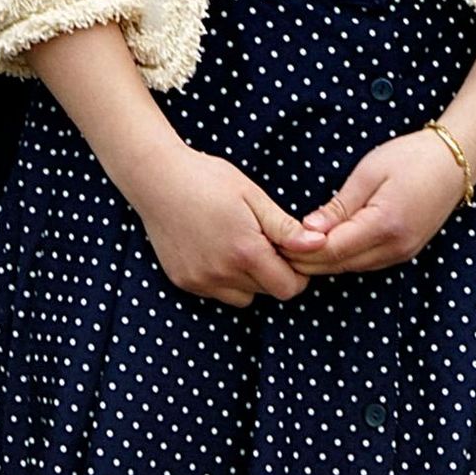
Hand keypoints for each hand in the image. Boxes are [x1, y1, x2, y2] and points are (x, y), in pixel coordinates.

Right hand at [119, 141, 312, 306]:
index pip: (288, 288)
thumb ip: (286, 228)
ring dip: (249, 279)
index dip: (297, 272)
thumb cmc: (208, 179)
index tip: (290, 250)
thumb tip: (319, 245)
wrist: (156, 178)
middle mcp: (222, 274)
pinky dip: (224, 278)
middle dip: (273, 272)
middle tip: (264, 240)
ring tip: (240, 244)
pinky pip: (217, 292)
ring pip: (242, 296)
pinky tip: (217, 249)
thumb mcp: (253, 196)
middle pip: (267, 292)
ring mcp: (200, 281)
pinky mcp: (183, 281)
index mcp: (246, 252)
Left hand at [289, 130, 473, 274]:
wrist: (455, 161)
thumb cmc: (411, 157)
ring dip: (323, 262)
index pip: (332, 250)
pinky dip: (342, 258)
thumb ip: (339, 206)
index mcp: (385, 225)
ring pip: (351, 268)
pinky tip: (324, 246)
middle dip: (306, 260)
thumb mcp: (369, 172)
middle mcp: (395, 247)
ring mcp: (402, 253)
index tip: (277, 241)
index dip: (302, 250)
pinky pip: (365, 263)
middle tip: (276, 247)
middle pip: (339, 265)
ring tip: (293, 247)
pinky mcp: (404, 252)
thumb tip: (308, 230)